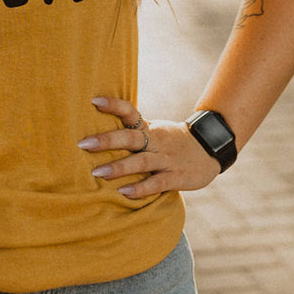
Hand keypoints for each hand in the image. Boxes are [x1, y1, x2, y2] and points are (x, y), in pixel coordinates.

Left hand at [79, 96, 219, 199]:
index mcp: (149, 128)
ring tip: (97, 172)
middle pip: (130, 137)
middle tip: (83, 144)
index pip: (130, 111)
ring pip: (141, 161)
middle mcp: (156, 141)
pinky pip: (157, 183)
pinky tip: (124, 192)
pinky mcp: (176, 177)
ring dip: (118, 167)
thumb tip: (98, 133)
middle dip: (106, 140)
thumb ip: (133, 133)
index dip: (113, 105)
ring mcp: (166, 159)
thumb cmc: (172, 142)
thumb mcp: (155, 131)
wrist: (210, 149)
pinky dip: (141, 188)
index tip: (94, 101)